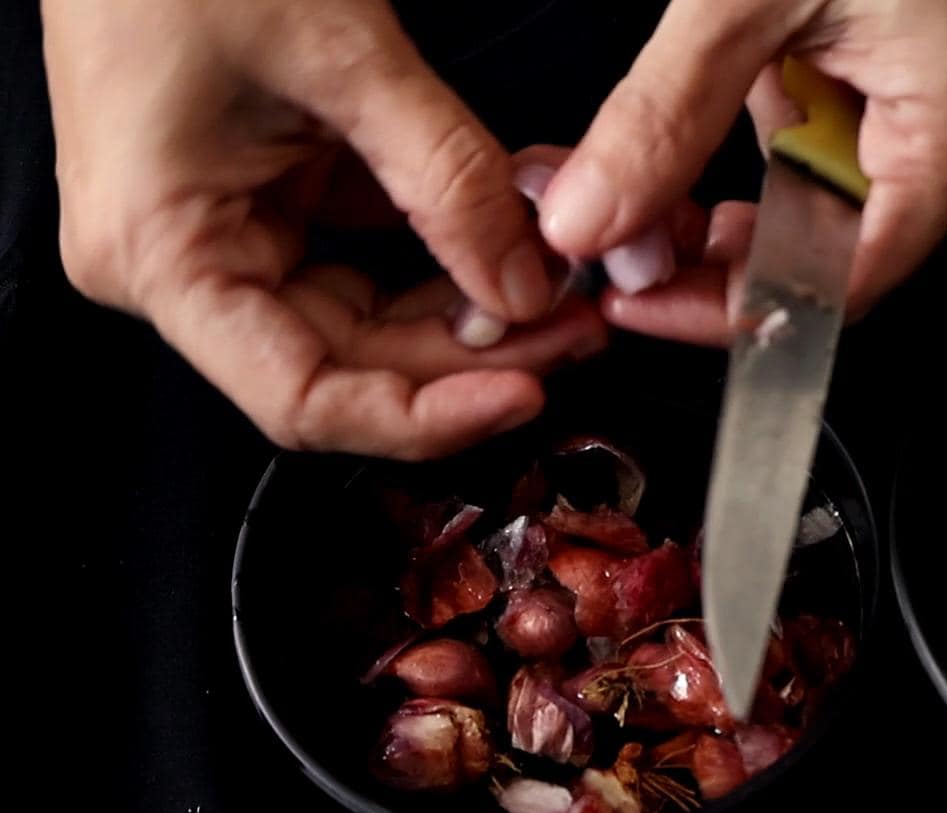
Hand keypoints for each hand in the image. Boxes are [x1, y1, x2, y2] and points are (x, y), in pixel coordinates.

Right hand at [43, 0, 604, 459]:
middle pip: (349, 363)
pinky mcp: (261, 194)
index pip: (306, 395)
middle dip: (473, 354)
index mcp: (160, 251)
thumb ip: (449, 179)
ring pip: (367, 317)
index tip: (522, 393)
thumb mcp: (342, 54)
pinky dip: (443, 251)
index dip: (424, 415)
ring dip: (470, 308)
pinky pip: (365, 256)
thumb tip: (530, 281)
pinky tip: (516, 242)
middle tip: (576, 330)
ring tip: (565, 288)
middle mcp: (177, 260)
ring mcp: (219, 230)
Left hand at [537, 0, 946, 345]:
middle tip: (639, 225)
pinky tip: (773, 84)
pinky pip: (884, 134)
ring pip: (861, 194)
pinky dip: (810, 129)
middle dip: (736, 242)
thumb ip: (660, 119)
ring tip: (699, 129)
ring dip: (768, 185)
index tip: (646, 300)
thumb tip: (591, 219)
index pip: (843, 287)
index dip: (735, 307)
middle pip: (851, 248)